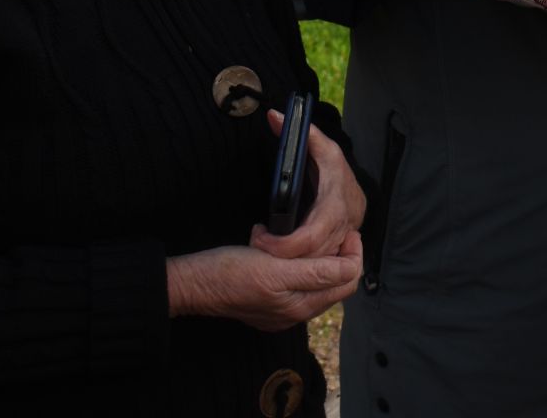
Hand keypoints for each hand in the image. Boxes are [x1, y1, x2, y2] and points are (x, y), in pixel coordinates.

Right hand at [166, 244, 361, 330]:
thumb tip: (350, 268)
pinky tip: (290, 252)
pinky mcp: (268, 305)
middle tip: (337, 233)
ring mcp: (280, 311)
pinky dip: (301, 267)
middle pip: (336, 284)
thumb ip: (316, 273)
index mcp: (300, 306)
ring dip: (321, 261)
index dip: (354, 255)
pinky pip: (297, 285)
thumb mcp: (277, 268)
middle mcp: (294, 313)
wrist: (192, 284)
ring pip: (317, 283)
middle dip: (342, 258)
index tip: (349, 233)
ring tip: (313, 239)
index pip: (347, 281)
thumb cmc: (230, 272)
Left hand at [249, 109, 366, 261]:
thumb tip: (274, 116)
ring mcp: (340, 245)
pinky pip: (317, 269)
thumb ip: (302, 134)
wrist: (356, 191)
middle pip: (310, 259)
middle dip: (280, 259)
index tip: (259, 237)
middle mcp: (341, 230)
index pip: (309, 238)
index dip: (282, 245)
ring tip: (263, 253)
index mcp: (335, 207)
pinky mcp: (336, 255)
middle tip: (255, 247)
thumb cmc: (335, 172)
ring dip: (288, 265)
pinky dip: (298, 267)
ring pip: (314, 268)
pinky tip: (281, 261)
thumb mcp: (323, 150)